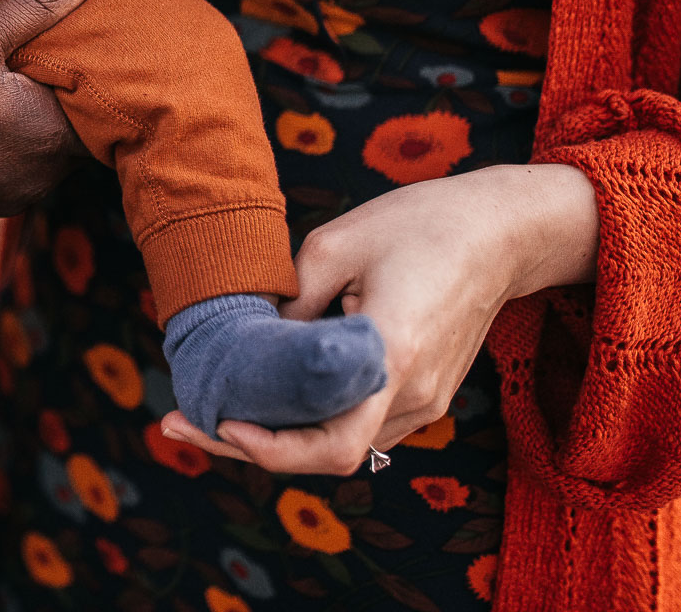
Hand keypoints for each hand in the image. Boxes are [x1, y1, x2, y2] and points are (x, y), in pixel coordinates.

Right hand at [0, 0, 102, 226]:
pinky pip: (16, 161)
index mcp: (51, 136)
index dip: (106, 63)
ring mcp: (11, 195)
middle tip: (56, 38)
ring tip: (16, 67)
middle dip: (69, 84)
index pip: (110, 100)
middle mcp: (42, 177)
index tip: (97, 30)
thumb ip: (36, 3)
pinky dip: (10, 133)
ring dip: (37, 111)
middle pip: (79, 123)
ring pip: (46, 143)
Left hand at [159, 164, 598, 473]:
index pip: (332, 446)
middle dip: (249, 446)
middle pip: (326, 455)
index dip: (270, 451)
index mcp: (390, 355)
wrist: (502, 233)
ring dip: (278, 435)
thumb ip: (290, 305)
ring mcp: (426, 402)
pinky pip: (360, 424)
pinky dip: (310, 419)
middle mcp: (413, 394)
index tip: (220, 423)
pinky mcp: (427, 395)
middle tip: (178, 423)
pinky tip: (266, 395)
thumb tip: (250, 347)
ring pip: (342, 444)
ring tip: (209, 406)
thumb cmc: (420, 224)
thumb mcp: (334, 245)